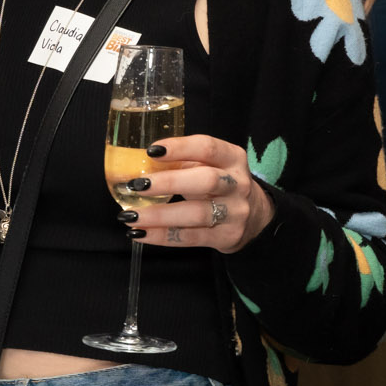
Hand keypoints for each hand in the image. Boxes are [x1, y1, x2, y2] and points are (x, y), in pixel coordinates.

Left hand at [116, 135, 274, 254]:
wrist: (255, 217)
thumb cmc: (220, 184)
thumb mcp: (210, 166)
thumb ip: (181, 162)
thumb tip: (137, 165)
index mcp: (232, 158)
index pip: (207, 147)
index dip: (179, 147)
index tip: (151, 151)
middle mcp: (238, 184)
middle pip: (205, 180)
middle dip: (168, 182)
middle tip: (137, 185)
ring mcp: (235, 212)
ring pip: (196, 213)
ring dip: (159, 215)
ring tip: (130, 215)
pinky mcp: (226, 237)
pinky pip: (190, 237)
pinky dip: (161, 236)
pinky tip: (139, 232)